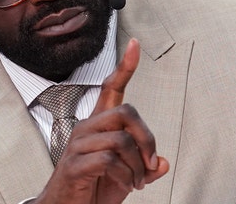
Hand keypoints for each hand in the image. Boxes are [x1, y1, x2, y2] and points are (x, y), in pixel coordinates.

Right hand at [34, 39, 168, 203]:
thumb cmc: (93, 189)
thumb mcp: (126, 177)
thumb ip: (144, 168)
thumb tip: (162, 163)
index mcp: (98, 126)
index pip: (109, 88)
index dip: (124, 67)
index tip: (134, 45)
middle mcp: (86, 129)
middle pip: (125, 112)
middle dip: (147, 138)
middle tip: (150, 162)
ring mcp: (78, 146)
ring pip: (121, 140)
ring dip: (137, 165)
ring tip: (137, 181)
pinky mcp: (74, 165)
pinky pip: (109, 161)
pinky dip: (126, 177)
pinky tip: (125, 185)